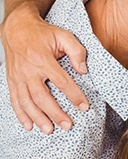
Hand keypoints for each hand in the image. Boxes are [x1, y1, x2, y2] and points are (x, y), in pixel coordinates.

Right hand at [1, 4, 88, 132]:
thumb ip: (77, 51)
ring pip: (27, 102)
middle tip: (68, 125)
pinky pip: (15, 100)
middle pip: (42, 96)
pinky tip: (29, 125)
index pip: (61, 81)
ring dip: (38, 118)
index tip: (84, 106)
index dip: (74, 95)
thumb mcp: (64, 35)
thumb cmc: (43, 33)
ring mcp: (18, 77)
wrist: (17, 28)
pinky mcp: (11, 81)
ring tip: (49, 130)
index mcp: (43, 59)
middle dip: (55, 113)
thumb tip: (83, 70)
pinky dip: (21, 115)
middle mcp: (28, 70)